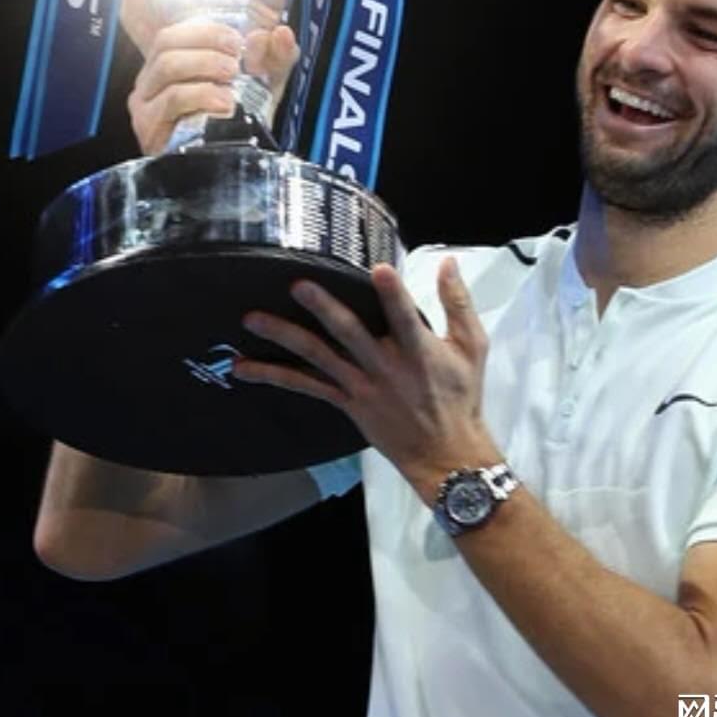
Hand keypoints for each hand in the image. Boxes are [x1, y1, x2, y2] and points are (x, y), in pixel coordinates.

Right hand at [123, 0, 299, 154]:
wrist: (234, 164)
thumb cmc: (242, 118)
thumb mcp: (263, 83)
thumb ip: (275, 57)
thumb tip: (280, 33)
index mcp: (171, 62)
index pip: (176, 31)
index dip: (205, 29)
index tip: (237, 39)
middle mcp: (152, 80)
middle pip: (166, 43)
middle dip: (205, 43)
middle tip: (236, 57)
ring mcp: (146, 104)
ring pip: (167, 68)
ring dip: (204, 65)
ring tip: (232, 78)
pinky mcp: (149, 127)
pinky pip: (171, 100)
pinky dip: (201, 95)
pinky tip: (225, 103)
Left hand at [235, 258, 500, 499]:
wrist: (446, 454)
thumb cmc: (460, 395)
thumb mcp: (472, 347)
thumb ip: (457, 303)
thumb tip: (447, 261)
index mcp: (419, 351)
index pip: (406, 319)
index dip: (393, 295)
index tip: (378, 269)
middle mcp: (385, 367)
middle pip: (350, 334)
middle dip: (324, 309)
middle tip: (297, 285)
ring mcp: (361, 386)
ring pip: (318, 358)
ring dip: (284, 337)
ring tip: (252, 318)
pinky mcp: (346, 402)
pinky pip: (305, 387)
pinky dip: (273, 376)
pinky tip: (244, 368)